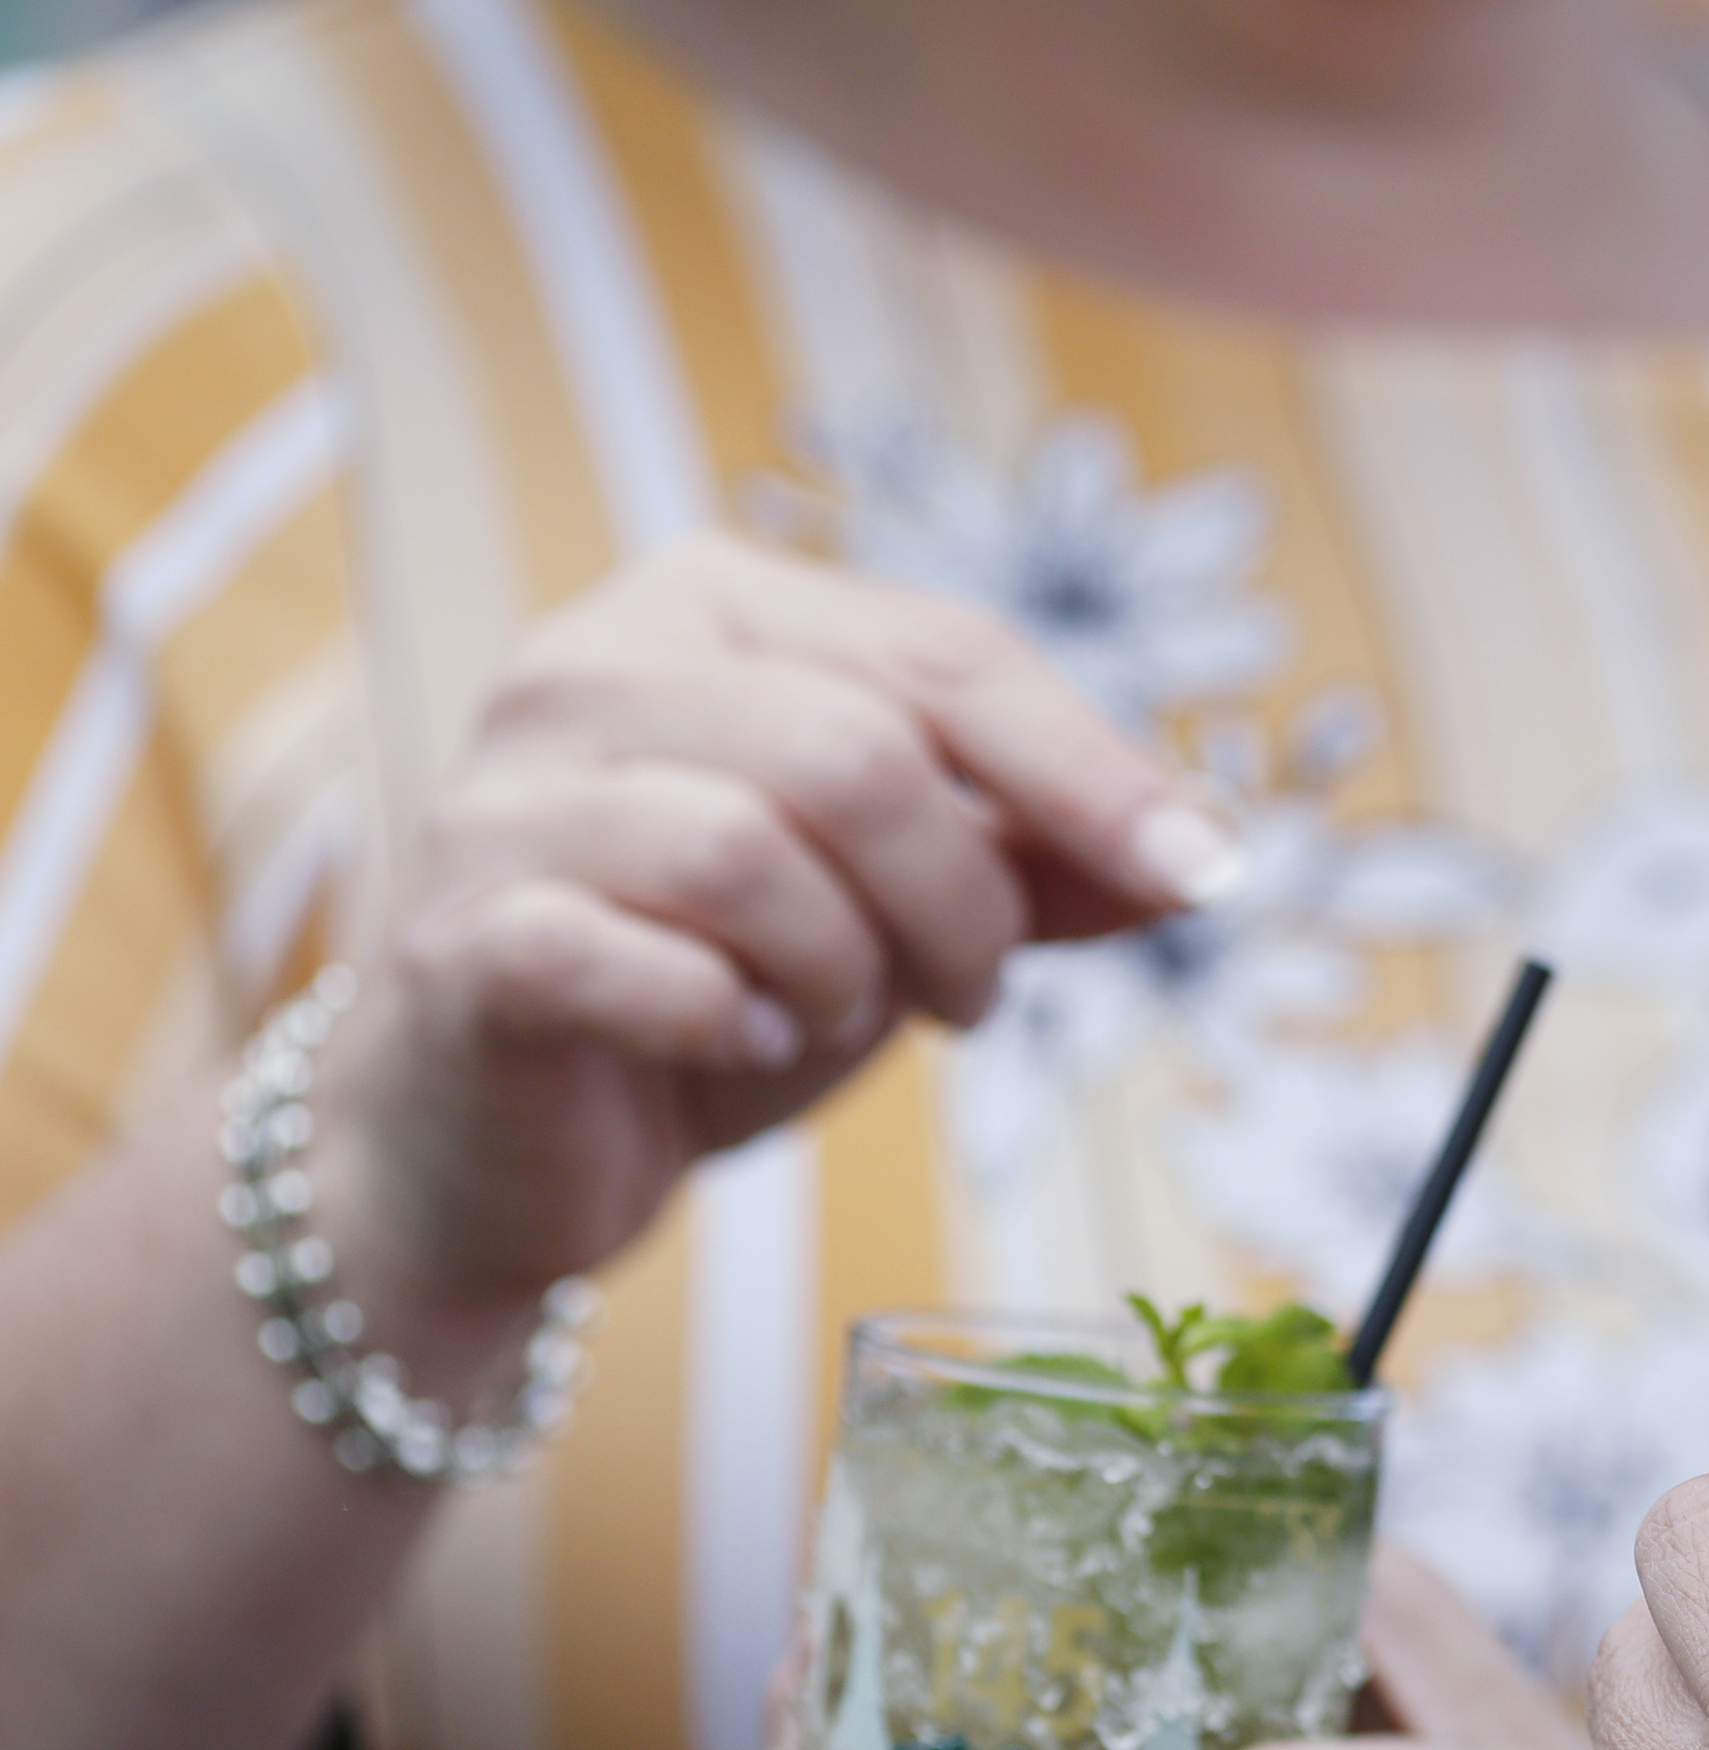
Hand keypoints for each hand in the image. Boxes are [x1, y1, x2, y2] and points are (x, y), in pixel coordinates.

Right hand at [309, 533, 1231, 1335]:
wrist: (506, 1143)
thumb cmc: (715, 986)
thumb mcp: (906, 908)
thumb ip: (1042, 862)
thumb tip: (1207, 848)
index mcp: (716, 606)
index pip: (951, 655)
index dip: (1097, 773)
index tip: (1208, 876)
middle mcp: (591, 664)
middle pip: (864, 754)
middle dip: (962, 902)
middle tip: (970, 996)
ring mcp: (504, 796)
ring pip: (752, 850)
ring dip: (847, 968)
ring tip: (839, 1015)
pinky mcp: (459, 938)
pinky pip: (631, 958)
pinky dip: (723, 1017)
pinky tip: (739, 1042)